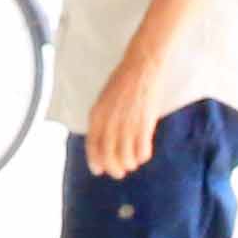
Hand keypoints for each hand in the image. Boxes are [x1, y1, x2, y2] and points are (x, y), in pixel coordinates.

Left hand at [85, 53, 166, 181]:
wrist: (143, 65)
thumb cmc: (123, 80)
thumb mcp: (104, 99)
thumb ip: (102, 118)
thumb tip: (103, 139)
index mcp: (97, 115)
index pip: (92, 145)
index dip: (95, 161)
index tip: (98, 170)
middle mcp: (110, 122)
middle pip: (108, 155)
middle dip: (114, 168)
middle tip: (119, 173)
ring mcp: (127, 123)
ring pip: (125, 156)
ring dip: (129, 164)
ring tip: (132, 164)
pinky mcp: (145, 123)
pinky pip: (142, 149)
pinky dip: (142, 156)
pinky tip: (144, 155)